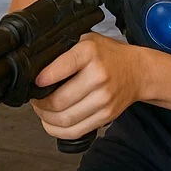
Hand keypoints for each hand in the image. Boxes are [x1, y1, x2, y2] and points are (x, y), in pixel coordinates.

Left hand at [29, 34, 144, 140]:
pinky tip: (51, 122)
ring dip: (45, 118)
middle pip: (59, 101)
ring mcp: (104, 99)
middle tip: (33, 98)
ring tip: (40, 109)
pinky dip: (57, 130)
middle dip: (39, 103)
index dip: (41, 79)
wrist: (137, 71)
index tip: (33, 83)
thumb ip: (64, 50)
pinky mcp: (106, 116)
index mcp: (89, 53)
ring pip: (65, 119)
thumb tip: (35, 65)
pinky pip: (76, 131)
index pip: (61, 68)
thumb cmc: (107, 54)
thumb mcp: (85, 40)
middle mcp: (98, 76)